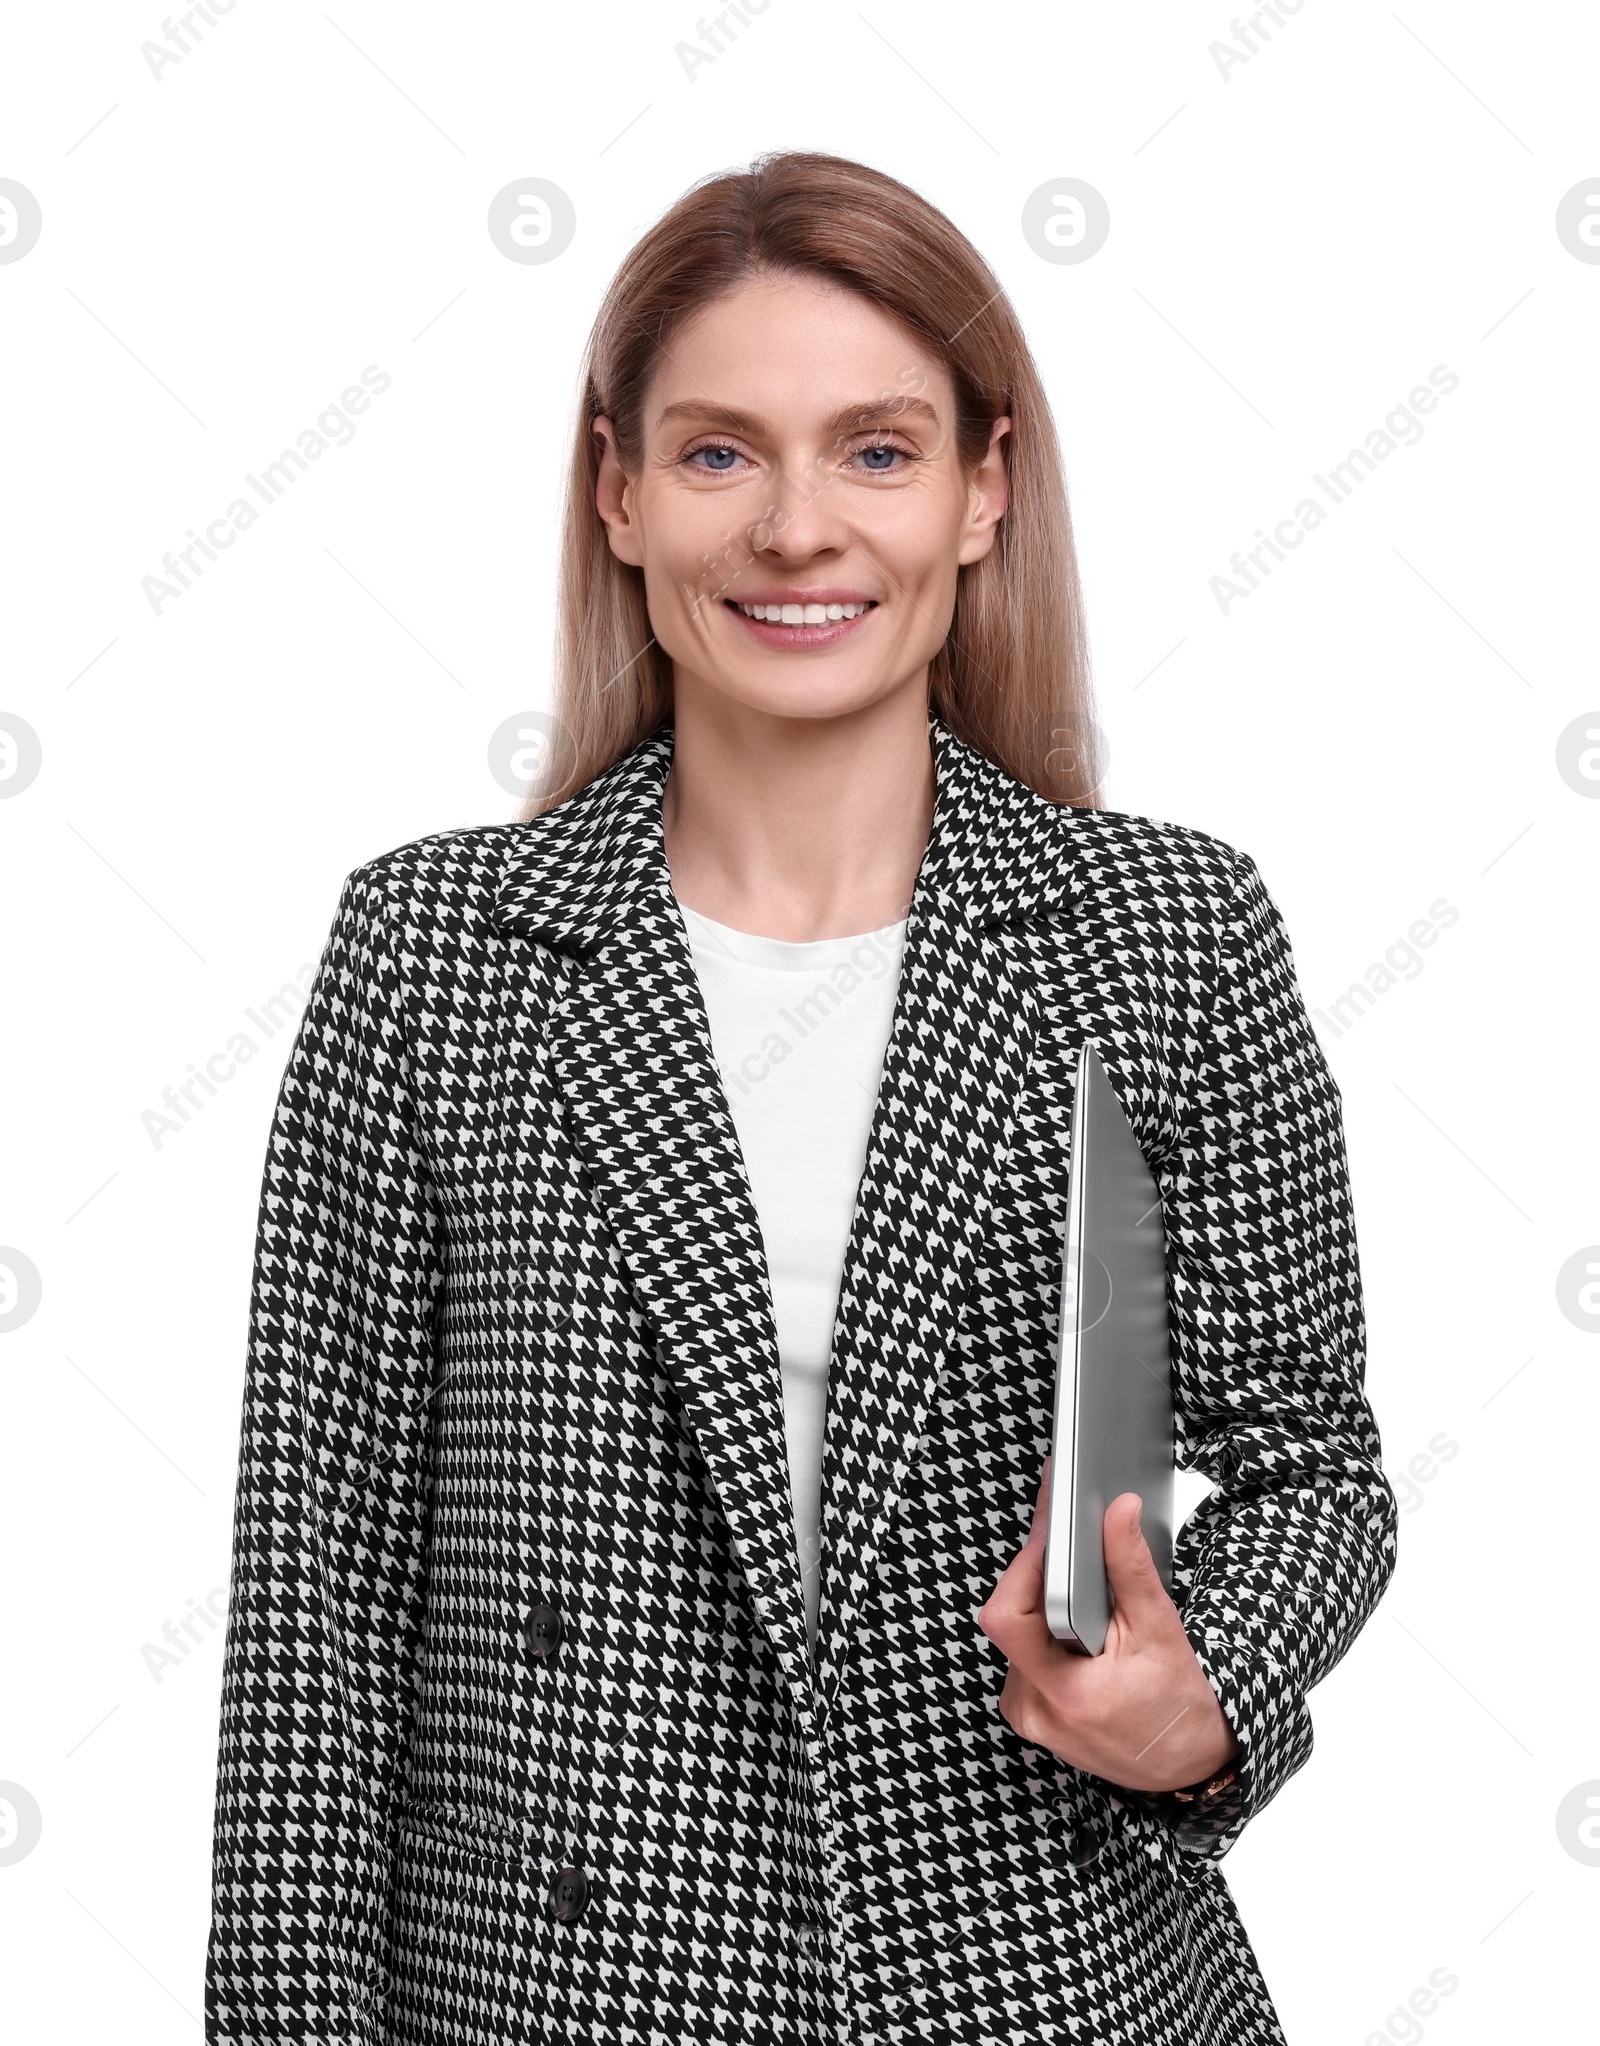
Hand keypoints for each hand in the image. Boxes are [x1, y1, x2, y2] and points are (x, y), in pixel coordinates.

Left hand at [975, 1457, 1239, 1794]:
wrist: (1187, 1765)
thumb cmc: (1178, 1706)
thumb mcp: (1160, 1630)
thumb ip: (1130, 1566)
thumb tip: (1117, 1510)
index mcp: (1064, 1694)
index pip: (1007, 1618)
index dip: (1024, 1568)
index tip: (1052, 1535)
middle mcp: (1034, 1709)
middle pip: (1009, 1619)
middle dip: (1039, 1578)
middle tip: (1071, 1549)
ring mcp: (1028, 1714)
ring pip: (1015, 1634)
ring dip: (1043, 1607)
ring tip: (1084, 1598)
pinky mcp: (1029, 1712)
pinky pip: (1021, 1655)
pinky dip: (1045, 1633)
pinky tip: (1078, 1630)